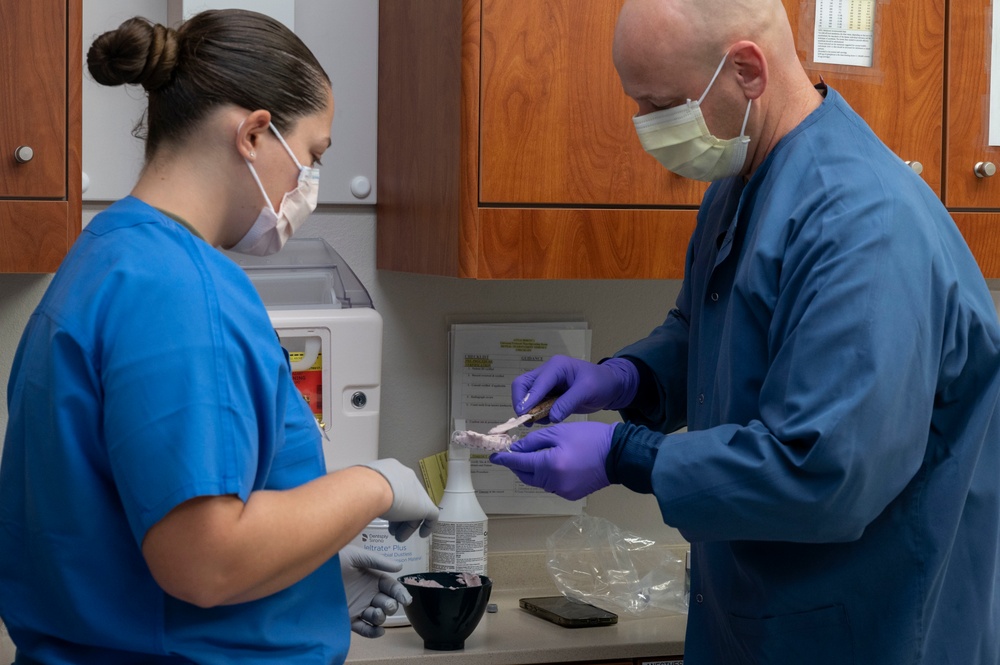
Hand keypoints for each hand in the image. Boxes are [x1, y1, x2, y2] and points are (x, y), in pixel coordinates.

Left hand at [339, 545, 410, 638]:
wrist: (309, 573)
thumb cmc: (333, 561)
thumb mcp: (356, 556)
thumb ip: (377, 561)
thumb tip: (399, 567)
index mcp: (372, 578)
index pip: (391, 587)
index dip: (400, 593)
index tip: (405, 599)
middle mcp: (367, 593)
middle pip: (387, 603)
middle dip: (390, 605)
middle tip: (386, 604)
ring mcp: (358, 607)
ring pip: (377, 616)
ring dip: (381, 617)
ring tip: (376, 613)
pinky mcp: (348, 618)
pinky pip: (363, 628)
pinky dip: (373, 632)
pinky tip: (378, 630)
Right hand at [360, 459, 438, 540]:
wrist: (370, 488)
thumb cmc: (361, 486)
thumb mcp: (361, 486)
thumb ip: (363, 491)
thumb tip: (355, 497)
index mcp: (392, 469)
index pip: (396, 487)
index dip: (391, 502)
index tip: (385, 514)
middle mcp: (407, 477)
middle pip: (407, 499)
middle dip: (399, 516)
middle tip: (391, 529)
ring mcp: (418, 491)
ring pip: (416, 509)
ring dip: (407, 525)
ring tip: (398, 536)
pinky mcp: (425, 505)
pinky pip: (431, 516)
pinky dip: (427, 526)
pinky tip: (421, 535)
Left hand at [489, 422, 614, 500]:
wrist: (619, 454)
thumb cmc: (590, 438)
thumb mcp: (560, 432)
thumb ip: (534, 441)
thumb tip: (516, 449)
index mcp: (549, 465)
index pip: (519, 462)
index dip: (504, 459)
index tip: (493, 456)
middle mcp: (553, 482)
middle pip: (525, 475)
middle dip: (517, 465)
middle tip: (512, 453)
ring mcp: (562, 491)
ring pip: (537, 481)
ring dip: (532, 470)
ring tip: (533, 456)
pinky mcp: (570, 495)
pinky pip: (550, 485)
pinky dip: (545, 476)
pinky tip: (551, 464)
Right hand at [512, 356, 638, 422]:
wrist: (611, 386)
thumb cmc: (601, 383)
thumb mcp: (587, 391)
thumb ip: (568, 403)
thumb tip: (551, 417)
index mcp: (556, 366)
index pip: (536, 382)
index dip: (528, 398)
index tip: (523, 414)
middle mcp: (547, 372)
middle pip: (522, 384)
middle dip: (521, 402)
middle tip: (525, 419)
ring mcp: (547, 383)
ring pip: (526, 394)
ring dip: (528, 409)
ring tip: (540, 421)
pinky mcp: (549, 393)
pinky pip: (535, 403)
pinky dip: (536, 412)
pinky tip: (546, 419)